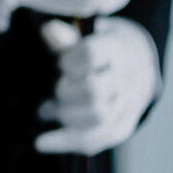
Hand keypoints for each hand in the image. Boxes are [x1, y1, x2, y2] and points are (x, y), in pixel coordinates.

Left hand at [34, 18, 160, 155]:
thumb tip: (48, 30)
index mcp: (117, 48)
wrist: (132, 66)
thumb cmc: (96, 49)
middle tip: (57, 87)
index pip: (91, 55)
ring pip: (96, 119)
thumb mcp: (83, 37)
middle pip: (93, 92)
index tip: (62, 63)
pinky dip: (64, 142)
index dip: (69, 61)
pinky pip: (94, 141)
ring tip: (47, 109)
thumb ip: (64, 37)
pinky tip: (40, 142)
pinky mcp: (120, 128)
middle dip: (66, 92)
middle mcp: (127, 78)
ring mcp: (127, 106)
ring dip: (65, 116)